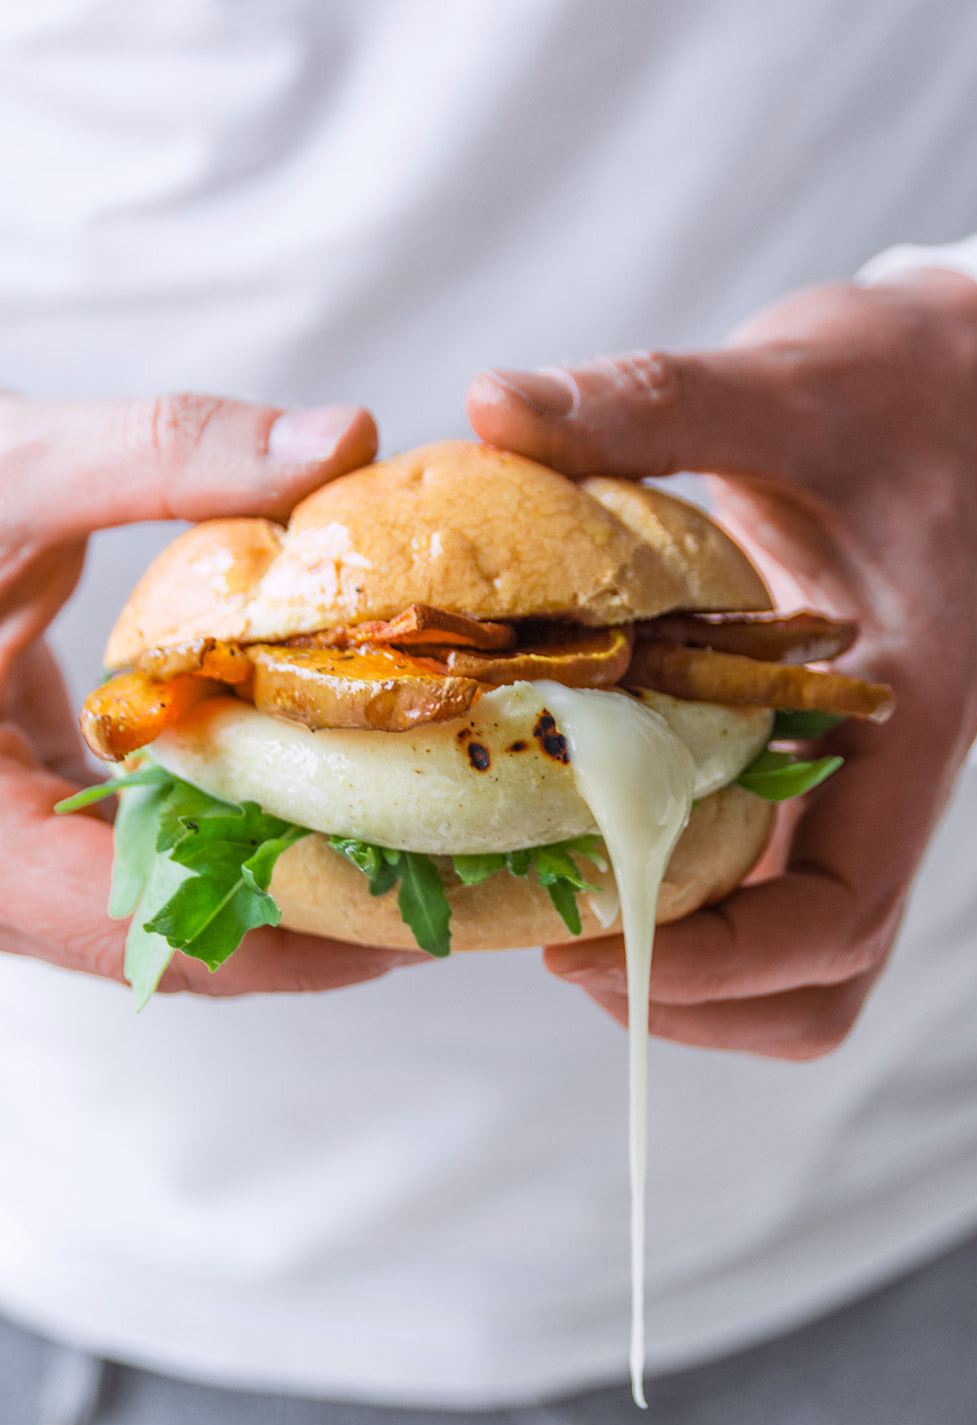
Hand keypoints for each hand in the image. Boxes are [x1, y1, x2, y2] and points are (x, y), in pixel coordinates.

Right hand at [0, 392, 422, 994]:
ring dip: (278, 886)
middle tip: (439, 895)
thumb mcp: (3, 469)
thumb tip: (339, 437)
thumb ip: (160, 455)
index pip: (139, 928)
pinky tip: (314, 795)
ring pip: (158, 908)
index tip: (402, 924)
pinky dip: (230, 835)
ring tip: (406, 857)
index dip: (281, 936)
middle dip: (305, 925)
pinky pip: (142, 857)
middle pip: (169, 942)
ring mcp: (9, 847)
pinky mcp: (29, 809)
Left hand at [467, 272, 976, 1056]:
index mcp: (907, 715)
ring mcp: (862, 786)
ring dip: (698, 981)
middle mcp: (892, 776)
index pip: (838, 914)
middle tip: (562, 947)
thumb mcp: (780, 385)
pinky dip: (697, 920)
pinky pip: (774, 897)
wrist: (959, 391)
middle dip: (694, 994)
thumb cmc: (890, 392)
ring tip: (576, 924)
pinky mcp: (824, 773)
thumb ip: (652, 400)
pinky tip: (604, 856)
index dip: (717, 967)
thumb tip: (495, 400)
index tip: (583, 946)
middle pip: (822, 978)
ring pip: (804, 962)